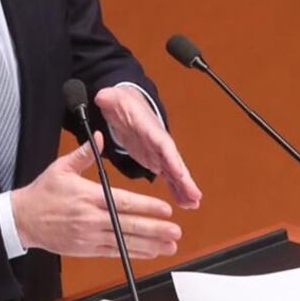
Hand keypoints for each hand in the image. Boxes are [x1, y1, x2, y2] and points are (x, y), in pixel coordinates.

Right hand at [11, 132, 181, 257]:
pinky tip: (149, 252)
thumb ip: (84, 153)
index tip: (165, 209)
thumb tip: (98, 136)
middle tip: (175, 231)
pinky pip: (114, 253)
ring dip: (149, 245)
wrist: (21, 220)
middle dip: (154, 229)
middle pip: (128, 225)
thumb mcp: (61, 168)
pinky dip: (133, 253)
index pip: (122, 202)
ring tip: (169, 245)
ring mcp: (89, 236)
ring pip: (124, 242)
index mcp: (87, 196)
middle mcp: (90, 218)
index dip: (146, 207)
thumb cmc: (41, 194)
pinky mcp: (86, 249)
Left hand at [95, 85, 202, 209]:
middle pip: (175, 161)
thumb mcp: (113, 99)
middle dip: (185, 179)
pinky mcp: (156, 159)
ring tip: (193, 204)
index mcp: (150, 128)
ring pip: (175, 172)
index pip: (163, 144)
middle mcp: (159, 142)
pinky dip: (177, 188)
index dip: (172, 159)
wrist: (127, 105)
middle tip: (195, 195)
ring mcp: (159, 152)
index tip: (180, 173)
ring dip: (184, 187)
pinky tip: (185, 202)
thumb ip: (109, 99)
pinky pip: (169, 176)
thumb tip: (103, 96)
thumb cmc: (122, 103)